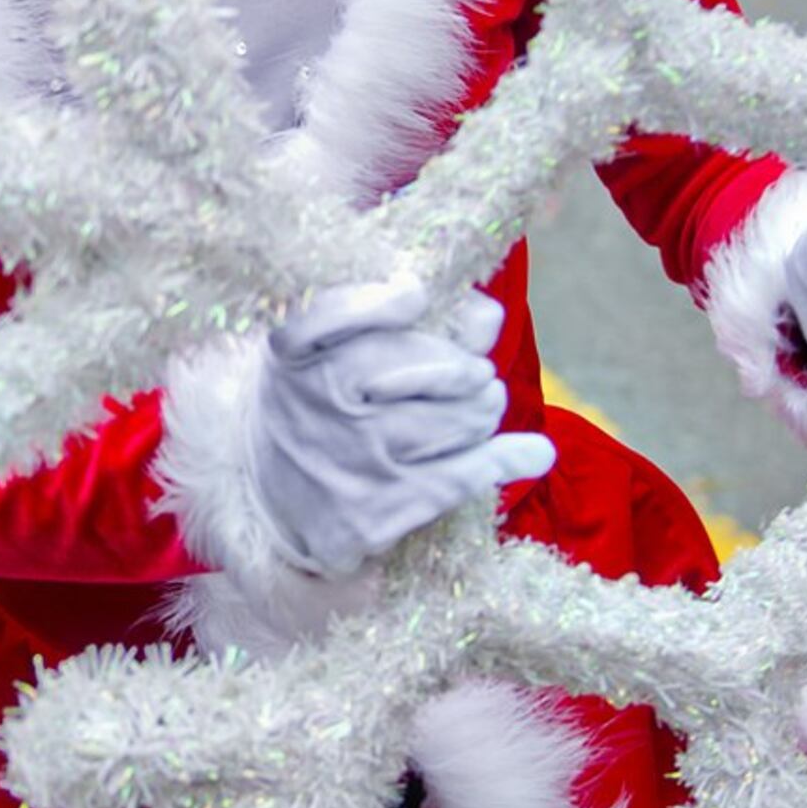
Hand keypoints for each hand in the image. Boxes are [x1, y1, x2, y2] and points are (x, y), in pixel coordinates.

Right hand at [252, 279, 550, 575]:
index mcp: (295, 354)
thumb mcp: (336, 353)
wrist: (271, 504)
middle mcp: (315, 403)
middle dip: (466, 369)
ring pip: (456, 421)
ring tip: (483, 408)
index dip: (375, 302)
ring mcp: (347, 461)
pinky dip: (508, 459)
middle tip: (478, 376)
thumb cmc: (323, 405)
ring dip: (483, 411)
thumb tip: (488, 315)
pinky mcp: (371, 516)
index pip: (328, 316)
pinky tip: (534, 453)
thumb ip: (413, 325)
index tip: (414, 291)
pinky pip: (462, 476)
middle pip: (423, 367)